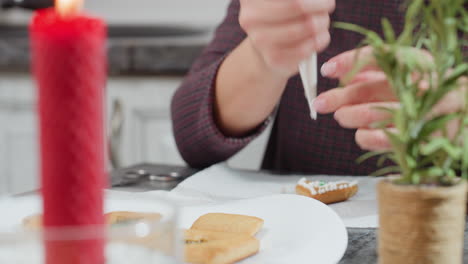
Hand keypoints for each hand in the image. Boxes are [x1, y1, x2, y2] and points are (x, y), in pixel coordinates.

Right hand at [239, 0, 334, 77]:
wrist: (266, 48)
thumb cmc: (281, 16)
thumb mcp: (286, 1)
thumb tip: (322, 0)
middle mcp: (250, 18)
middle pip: (298, 5)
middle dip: (320, 6)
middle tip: (327, 6)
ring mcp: (260, 40)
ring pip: (306, 27)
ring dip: (322, 24)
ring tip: (323, 23)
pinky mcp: (273, 59)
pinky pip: (306, 48)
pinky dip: (318, 42)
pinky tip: (318, 38)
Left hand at [314, 46, 465, 150]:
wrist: (460, 115)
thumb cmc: (421, 92)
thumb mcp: (401, 74)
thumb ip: (373, 72)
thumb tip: (339, 74)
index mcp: (419, 61)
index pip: (379, 55)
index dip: (349, 62)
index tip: (326, 70)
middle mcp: (424, 84)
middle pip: (373, 88)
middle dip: (340, 97)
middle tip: (321, 102)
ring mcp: (425, 112)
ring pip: (375, 114)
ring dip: (350, 116)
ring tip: (341, 116)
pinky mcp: (421, 138)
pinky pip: (382, 139)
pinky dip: (364, 136)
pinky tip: (360, 133)